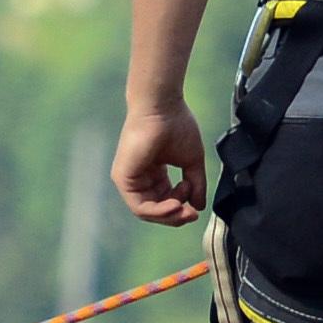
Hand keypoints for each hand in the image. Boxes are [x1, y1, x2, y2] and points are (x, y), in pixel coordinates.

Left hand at [111, 97, 213, 228]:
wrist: (162, 107)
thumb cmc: (176, 125)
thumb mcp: (192, 162)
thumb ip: (196, 184)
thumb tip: (199, 207)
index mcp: (153, 172)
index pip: (165, 200)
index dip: (181, 207)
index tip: (195, 207)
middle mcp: (139, 177)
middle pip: (155, 209)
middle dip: (175, 215)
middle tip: (192, 215)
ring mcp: (129, 178)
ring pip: (147, 211)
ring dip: (168, 215)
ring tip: (184, 210)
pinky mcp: (123, 178)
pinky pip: (139, 206)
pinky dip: (158, 211)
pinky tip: (175, 205)